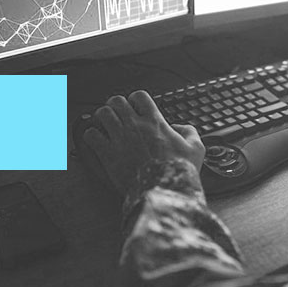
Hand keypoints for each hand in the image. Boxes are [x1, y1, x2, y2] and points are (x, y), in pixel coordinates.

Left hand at [83, 91, 205, 196]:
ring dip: (102, 118)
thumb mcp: (196, 148)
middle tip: (117, 115)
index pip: (139, 96)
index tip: (136, 108)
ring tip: (105, 125)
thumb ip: (189, 132)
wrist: (164, 190)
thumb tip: (180, 128)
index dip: (135, 100)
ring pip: (102, 114)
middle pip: (116, 101)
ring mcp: (120, 138)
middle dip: (115, 106)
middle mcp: (135, 126)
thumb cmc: (180, 171)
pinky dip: (92, 136)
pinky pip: (91, 135)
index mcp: (155, 122)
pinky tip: (97, 142)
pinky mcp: (108, 154)